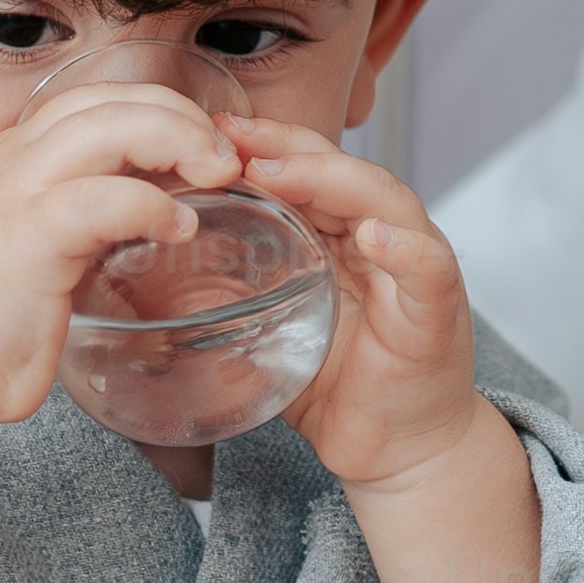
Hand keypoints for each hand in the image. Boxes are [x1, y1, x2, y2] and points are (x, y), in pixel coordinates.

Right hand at [0, 69, 254, 431]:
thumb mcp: (20, 256)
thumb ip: (69, 230)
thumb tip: (132, 231)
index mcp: (5, 160)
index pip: (92, 101)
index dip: (155, 110)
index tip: (198, 148)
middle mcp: (8, 161)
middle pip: (112, 98)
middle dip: (182, 115)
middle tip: (225, 157)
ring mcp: (15, 192)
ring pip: (114, 126)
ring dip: (180, 141)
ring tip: (219, 175)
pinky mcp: (28, 236)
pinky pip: (107, 197)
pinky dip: (155, 205)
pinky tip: (180, 228)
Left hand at [217, 115, 501, 499]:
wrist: (400, 452)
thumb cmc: (341, 389)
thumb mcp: (272, 333)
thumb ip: (231, 301)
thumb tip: (146, 285)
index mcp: (344, 239)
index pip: (307, 173)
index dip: (262, 147)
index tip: (206, 130)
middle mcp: (384, 241)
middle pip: (342, 172)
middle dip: (288, 146)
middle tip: (233, 134)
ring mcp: (414, 272)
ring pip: (385, 202)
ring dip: (335, 180)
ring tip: (284, 170)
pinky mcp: (437, 313)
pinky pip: (427, 269)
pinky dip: (404, 249)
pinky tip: (375, 236)